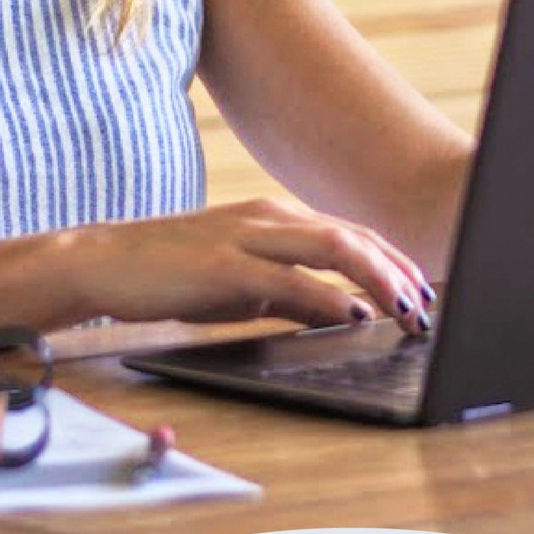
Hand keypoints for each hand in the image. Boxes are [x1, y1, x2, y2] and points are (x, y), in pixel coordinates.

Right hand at [77, 198, 435, 334]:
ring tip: (406, 310)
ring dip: (379, 280)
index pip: (353, 234)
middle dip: (399, 271)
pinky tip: (354, 316)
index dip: (394, 261)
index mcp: (277, 217)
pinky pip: (291, 280)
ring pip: (335, 249)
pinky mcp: (226, 266)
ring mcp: (249, 237)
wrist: (105, 261)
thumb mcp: (244, 282)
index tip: (423, 291)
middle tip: (428, 306)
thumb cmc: (174, 273)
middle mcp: (270, 217)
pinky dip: (330, 298)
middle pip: (355, 237)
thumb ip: (291, 291)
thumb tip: (341, 312)